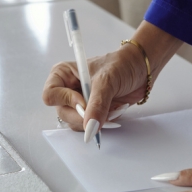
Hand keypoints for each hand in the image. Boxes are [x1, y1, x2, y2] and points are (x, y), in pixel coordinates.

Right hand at [42, 22, 181, 132]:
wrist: (142, 68)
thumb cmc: (122, 64)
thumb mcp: (106, 81)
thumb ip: (96, 105)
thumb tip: (89, 127)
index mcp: (62, 75)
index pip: (50, 96)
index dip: (66, 101)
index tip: (83, 100)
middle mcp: (67, 89)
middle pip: (63, 113)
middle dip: (84, 115)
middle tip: (102, 110)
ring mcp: (79, 102)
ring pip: (77, 123)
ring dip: (97, 119)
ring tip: (113, 106)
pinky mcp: (92, 112)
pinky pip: (92, 126)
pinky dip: (105, 122)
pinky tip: (116, 109)